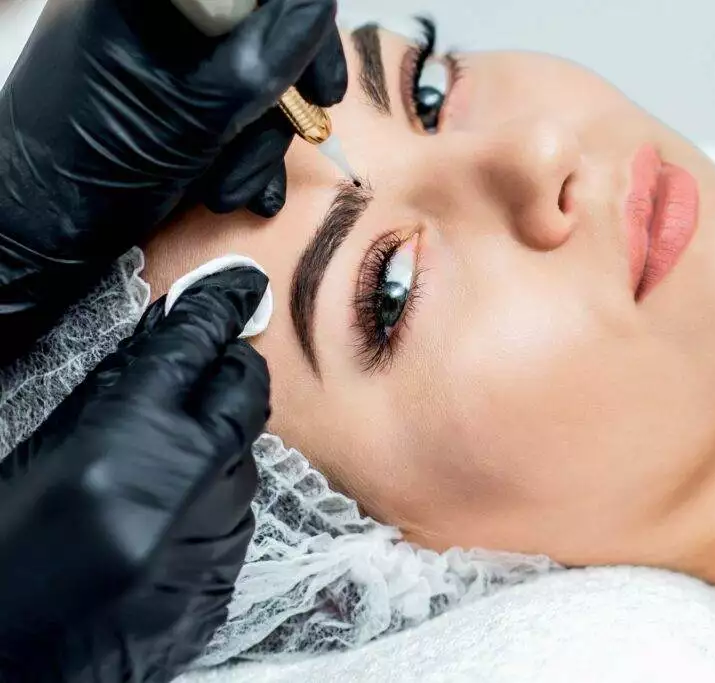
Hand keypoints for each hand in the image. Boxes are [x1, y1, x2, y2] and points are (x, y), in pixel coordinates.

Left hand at [0, 0, 344, 362]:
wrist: (38, 230)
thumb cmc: (96, 169)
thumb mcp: (195, 117)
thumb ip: (261, 59)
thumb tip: (317, 7)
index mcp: (148, 2)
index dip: (302, 31)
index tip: (324, 90)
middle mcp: (154, 14)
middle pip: (260, 33)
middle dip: (278, 103)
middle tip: (299, 139)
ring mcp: (156, 53)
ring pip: (249, 77)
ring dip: (257, 142)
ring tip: (230, 189)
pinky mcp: (162, 91)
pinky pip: (226, 103)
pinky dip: (242, 147)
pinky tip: (237, 188)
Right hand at [0, 268, 270, 681]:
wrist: (18, 658)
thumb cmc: (9, 549)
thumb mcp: (48, 450)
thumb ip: (117, 391)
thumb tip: (171, 336)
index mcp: (131, 442)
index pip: (194, 348)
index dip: (215, 309)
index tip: (238, 286)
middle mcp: (191, 485)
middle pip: (245, 394)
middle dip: (230, 371)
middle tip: (209, 365)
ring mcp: (218, 536)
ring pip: (246, 457)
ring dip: (217, 446)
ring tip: (164, 465)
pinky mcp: (227, 577)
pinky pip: (236, 516)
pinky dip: (211, 502)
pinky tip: (168, 517)